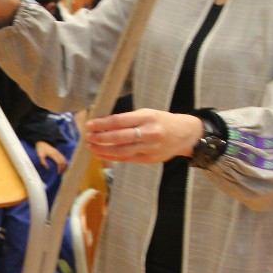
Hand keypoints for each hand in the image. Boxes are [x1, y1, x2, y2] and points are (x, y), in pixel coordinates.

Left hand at [34, 140, 67, 175]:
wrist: (42, 142)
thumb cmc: (40, 149)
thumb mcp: (40, 156)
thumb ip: (43, 162)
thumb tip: (47, 168)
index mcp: (53, 155)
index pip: (59, 163)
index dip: (60, 168)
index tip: (58, 173)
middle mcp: (57, 153)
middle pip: (63, 161)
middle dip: (63, 168)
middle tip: (60, 173)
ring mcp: (58, 152)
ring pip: (64, 159)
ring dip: (64, 165)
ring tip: (62, 170)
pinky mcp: (58, 152)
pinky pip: (63, 157)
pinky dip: (64, 162)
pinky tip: (63, 165)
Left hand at [86, 109, 203, 165]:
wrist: (184, 135)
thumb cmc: (161, 121)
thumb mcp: (147, 113)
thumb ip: (128, 119)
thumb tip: (103, 124)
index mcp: (147, 117)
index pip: (120, 121)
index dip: (102, 124)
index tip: (89, 125)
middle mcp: (149, 132)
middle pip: (119, 137)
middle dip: (100, 138)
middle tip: (88, 137)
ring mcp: (150, 147)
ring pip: (122, 150)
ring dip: (104, 150)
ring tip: (91, 147)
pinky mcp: (150, 159)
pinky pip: (128, 158)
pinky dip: (113, 157)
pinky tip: (102, 154)